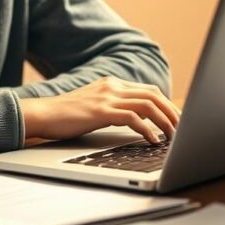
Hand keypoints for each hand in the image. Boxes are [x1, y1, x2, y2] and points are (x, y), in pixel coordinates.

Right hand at [19, 77, 179, 143]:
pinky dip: (147, 129)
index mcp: (112, 84)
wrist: (42, 114)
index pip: (149, 91)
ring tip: (173, 137)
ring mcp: (107, 97)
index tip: (178, 120)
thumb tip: (138, 121)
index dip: (167, 105)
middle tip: (182, 129)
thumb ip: (114, 107)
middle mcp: (112, 86)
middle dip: (172, 113)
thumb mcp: (94, 106)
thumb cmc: (66, 116)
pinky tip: (152, 140)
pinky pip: (133, 118)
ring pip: (148, 105)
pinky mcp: (101, 111)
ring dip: (164, 121)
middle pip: (153, 95)